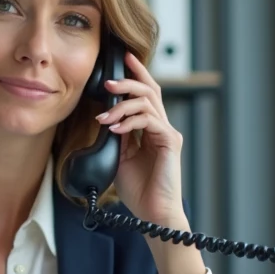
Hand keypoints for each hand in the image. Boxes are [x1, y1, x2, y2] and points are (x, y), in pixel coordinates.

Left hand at [96, 51, 185, 226]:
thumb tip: (105, 116)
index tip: (122, 59)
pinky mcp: (170, 142)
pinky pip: (149, 121)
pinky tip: (115, 130)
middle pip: (150, 90)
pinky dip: (129, 122)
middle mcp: (162, 127)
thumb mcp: (120, 157)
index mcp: (152, 129)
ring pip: (148, 102)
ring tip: (104, 117)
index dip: (136, 74)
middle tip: (108, 81)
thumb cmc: (139, 190)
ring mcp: (168, 134)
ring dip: (122, 105)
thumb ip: (117, 135)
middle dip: (128, 80)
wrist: (153, 214)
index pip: (145, 94)